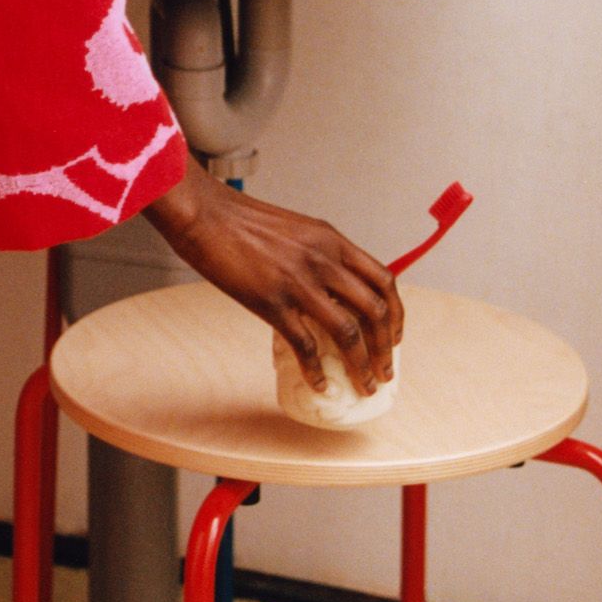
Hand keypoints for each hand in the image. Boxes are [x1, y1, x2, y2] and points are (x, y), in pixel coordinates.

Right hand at [142, 160, 403, 395]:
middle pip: (375, 311)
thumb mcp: (297, 231)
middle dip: (385, 348)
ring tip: (364, 386)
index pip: (384, 280)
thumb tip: (332, 292)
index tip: (393, 337)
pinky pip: (304, 345)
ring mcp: (300, 282)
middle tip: (384, 371)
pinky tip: (319, 383)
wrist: (205, 215)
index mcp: (333, 241)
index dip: (395, 314)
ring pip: (348, 333)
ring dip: (361, 365)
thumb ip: (320, 256)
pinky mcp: (272, 302)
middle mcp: (325, 260)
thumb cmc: (244, 222)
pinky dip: (316, 370)